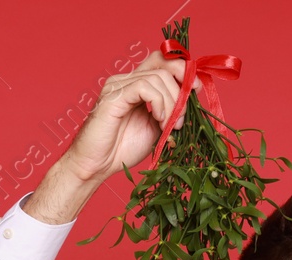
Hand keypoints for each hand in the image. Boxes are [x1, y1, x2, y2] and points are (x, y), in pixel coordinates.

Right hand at [61, 49, 195, 183]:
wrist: (95, 166)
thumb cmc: (122, 150)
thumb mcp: (155, 128)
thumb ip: (170, 112)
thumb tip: (190, 101)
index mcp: (136, 85)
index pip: (163, 61)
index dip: (183, 70)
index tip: (196, 89)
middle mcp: (126, 80)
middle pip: (163, 64)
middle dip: (181, 90)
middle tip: (181, 119)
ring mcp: (118, 85)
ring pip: (157, 77)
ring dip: (171, 103)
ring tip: (168, 126)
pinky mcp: (113, 96)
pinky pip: (144, 86)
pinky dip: (158, 102)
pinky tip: (158, 120)